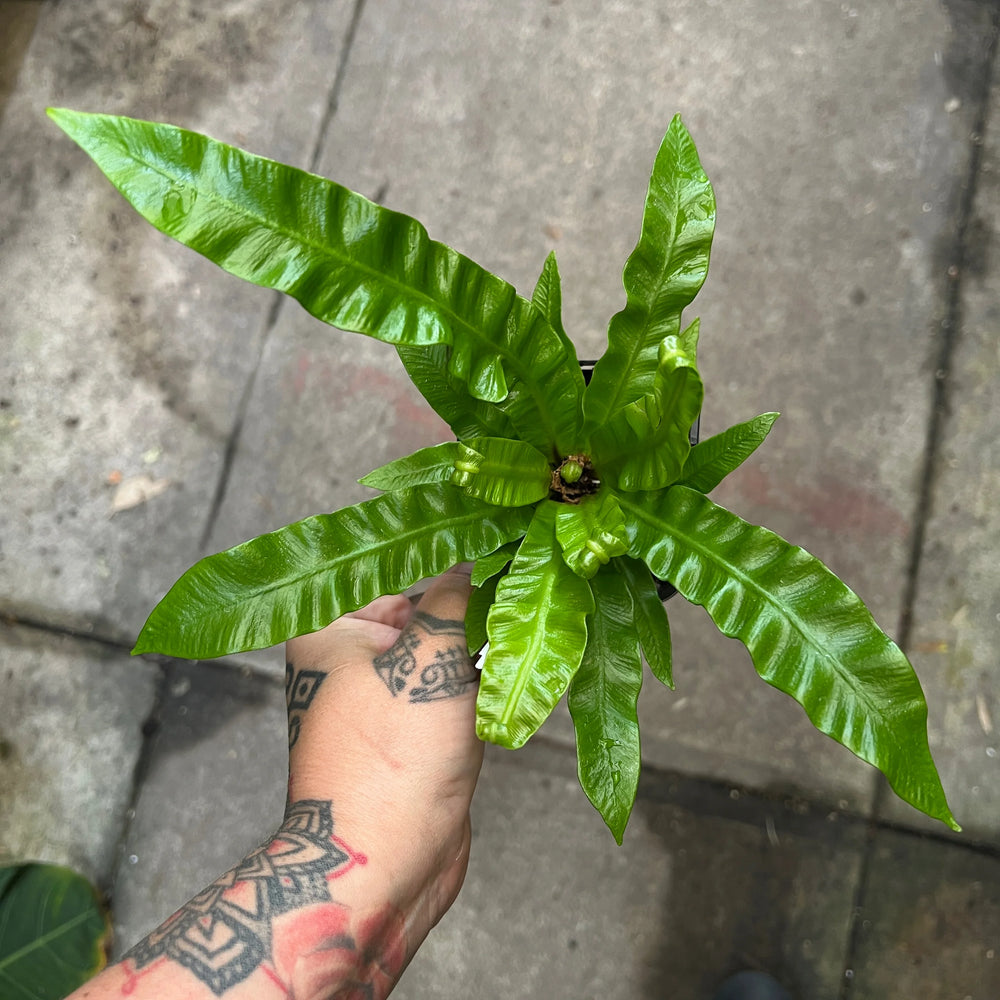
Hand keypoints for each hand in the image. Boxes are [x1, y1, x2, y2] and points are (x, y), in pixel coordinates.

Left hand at [74, 568, 482, 999]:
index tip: (496, 552)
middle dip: (469, 613)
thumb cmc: (390, 762)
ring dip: (480, 655)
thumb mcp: (431, 658)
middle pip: (426, 608)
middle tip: (512, 609)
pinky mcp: (410, 732)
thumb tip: (481, 560)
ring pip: (446, 650)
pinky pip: (453, 689)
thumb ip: (459, 597)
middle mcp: (347, 656)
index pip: (396, 567)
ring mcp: (380, 697)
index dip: (448, 561)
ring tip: (505, 657)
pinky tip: (502, 689)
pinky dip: (480, 688)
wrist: (387, 866)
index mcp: (327, 625)